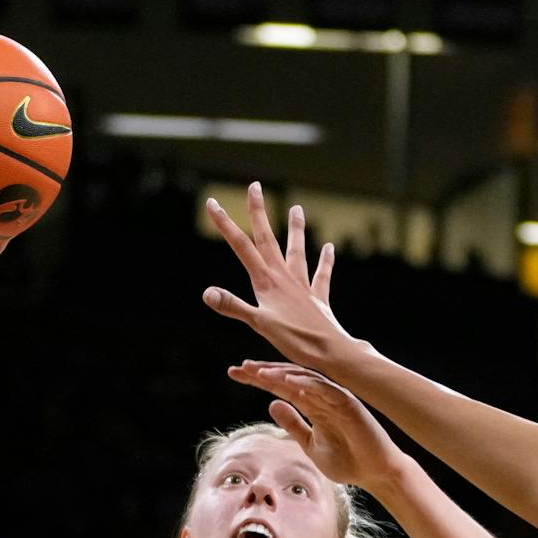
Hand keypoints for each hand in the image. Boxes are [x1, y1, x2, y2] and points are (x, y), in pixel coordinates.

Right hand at [204, 183, 352, 369]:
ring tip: (297, 208)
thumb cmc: (294, 340)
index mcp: (266, 281)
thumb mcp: (258, 324)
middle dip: (258, 212)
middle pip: (267, 239)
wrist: (330, 351)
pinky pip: (322, 275)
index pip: (241, 246)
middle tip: (255, 186)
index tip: (212, 202)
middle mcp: (284, 277)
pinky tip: (329, 247)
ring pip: (297, 251)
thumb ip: (232, 306)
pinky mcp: (318, 298)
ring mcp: (302, 286)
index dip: (225, 224)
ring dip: (295, 229)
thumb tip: (207, 292)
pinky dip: (325, 261)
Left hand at [229, 359, 406, 491]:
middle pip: (289, 378)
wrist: (375, 474)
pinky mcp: (349, 404)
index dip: (258, 380)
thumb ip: (293, 424)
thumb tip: (271, 403)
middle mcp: (323, 398)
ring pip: (305, 379)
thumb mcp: (310, 444)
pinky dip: (307, 384)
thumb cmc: (348, 461)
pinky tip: (288, 382)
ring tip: (259, 372)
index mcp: (314, 406)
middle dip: (264, 372)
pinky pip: (326, 389)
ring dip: (282, 374)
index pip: (281, 388)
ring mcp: (336, 399)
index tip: (235, 374)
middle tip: (240, 367)